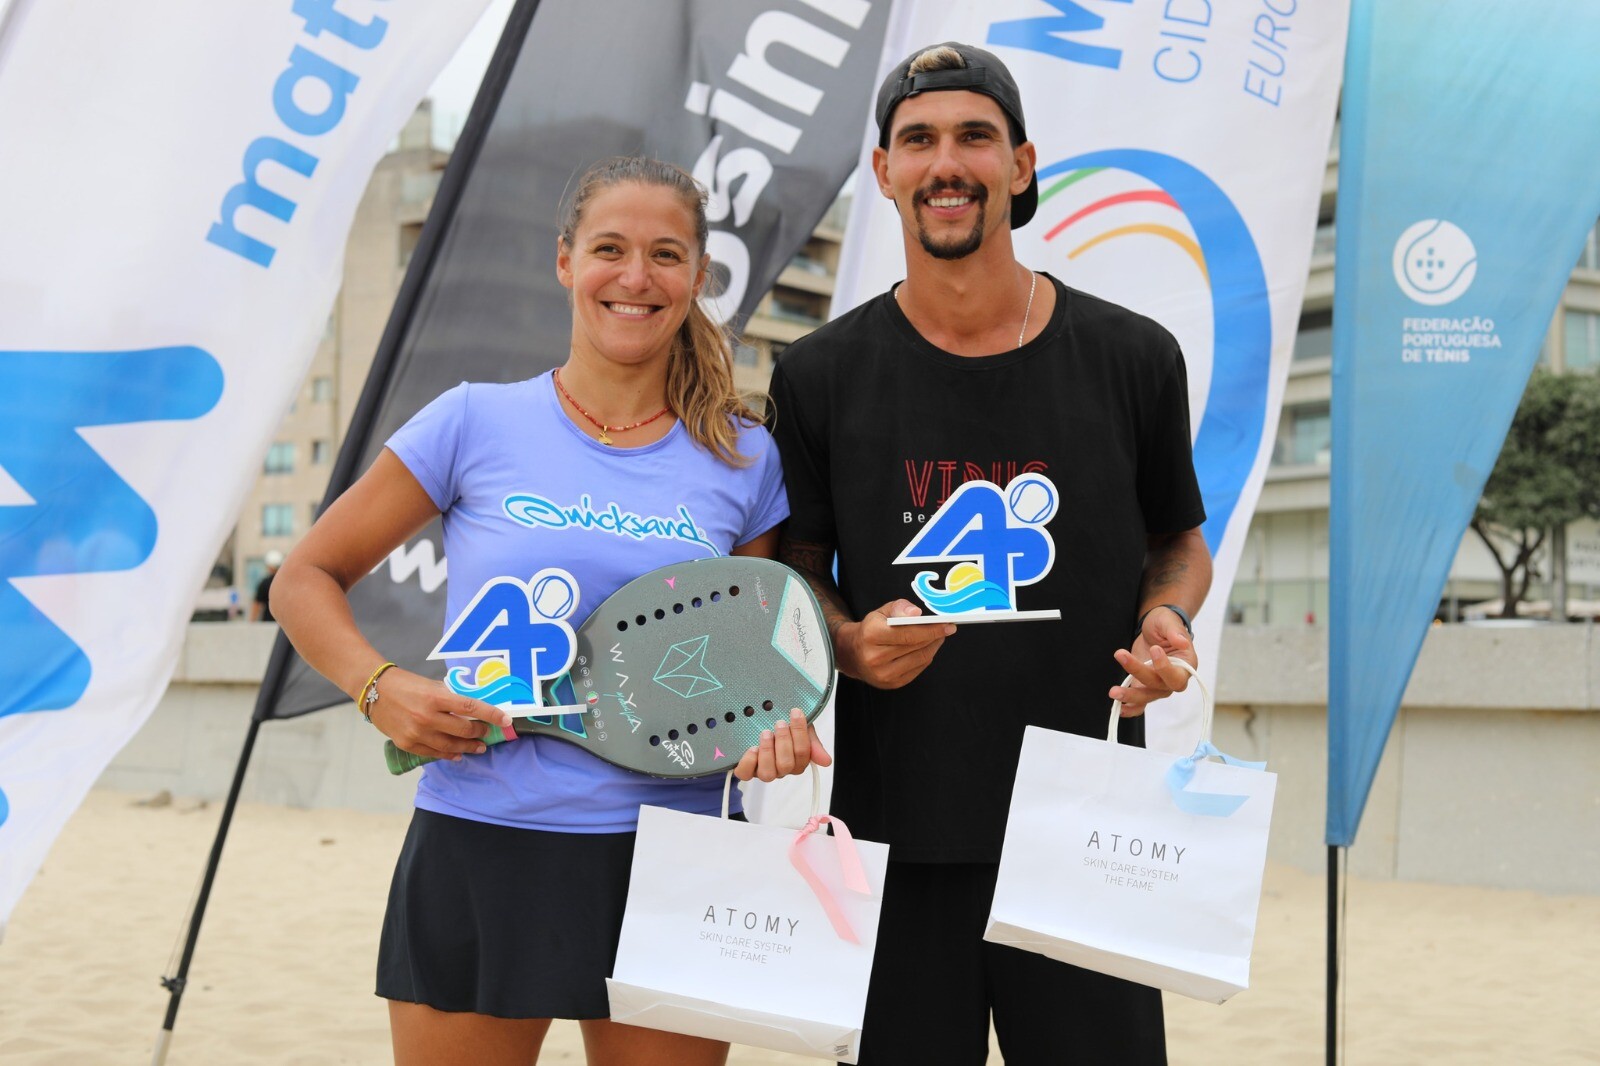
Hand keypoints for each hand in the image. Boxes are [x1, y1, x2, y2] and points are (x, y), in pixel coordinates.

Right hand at [365, 667, 513, 759]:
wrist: (375, 691)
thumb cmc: (407, 684)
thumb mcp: (432, 685)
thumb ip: (452, 697)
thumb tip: (475, 707)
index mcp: (436, 697)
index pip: (471, 708)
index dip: (492, 715)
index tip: (506, 720)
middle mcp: (427, 716)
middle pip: (464, 730)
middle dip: (480, 732)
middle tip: (487, 732)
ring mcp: (417, 732)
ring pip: (451, 746)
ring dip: (468, 747)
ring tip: (479, 747)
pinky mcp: (407, 744)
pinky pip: (434, 753)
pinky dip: (449, 755)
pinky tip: (458, 755)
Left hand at [734, 706, 833, 781]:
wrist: (763, 721)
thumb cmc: (784, 727)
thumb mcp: (802, 729)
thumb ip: (813, 744)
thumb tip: (826, 762)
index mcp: (797, 761)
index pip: (803, 754)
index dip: (800, 733)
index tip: (795, 712)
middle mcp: (782, 769)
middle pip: (786, 765)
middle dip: (783, 741)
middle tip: (780, 723)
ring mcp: (764, 770)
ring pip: (768, 774)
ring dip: (767, 751)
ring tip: (765, 733)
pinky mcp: (747, 770)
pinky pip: (745, 774)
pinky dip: (749, 762)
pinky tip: (752, 748)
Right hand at [836, 599, 953, 688]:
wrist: (853, 654)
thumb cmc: (871, 629)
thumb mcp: (881, 612)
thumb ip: (899, 608)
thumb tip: (917, 613)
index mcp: (871, 635)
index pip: (908, 633)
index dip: (931, 629)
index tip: (947, 624)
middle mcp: (875, 657)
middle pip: (915, 646)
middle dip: (935, 636)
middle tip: (947, 628)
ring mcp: (883, 674)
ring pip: (920, 658)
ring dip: (933, 646)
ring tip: (939, 636)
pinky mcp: (890, 683)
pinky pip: (917, 669)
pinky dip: (926, 657)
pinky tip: (928, 648)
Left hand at [1109, 607, 1198, 716]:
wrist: (1156, 629)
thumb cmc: (1166, 624)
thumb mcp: (1169, 621)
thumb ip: (1175, 631)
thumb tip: (1182, 642)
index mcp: (1187, 665)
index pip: (1177, 675)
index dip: (1165, 667)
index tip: (1154, 649)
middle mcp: (1174, 679)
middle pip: (1158, 686)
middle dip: (1140, 674)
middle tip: (1122, 656)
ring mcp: (1159, 685)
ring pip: (1147, 696)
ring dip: (1130, 695)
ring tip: (1113, 692)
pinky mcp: (1145, 686)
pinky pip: (1140, 703)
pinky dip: (1130, 708)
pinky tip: (1118, 708)